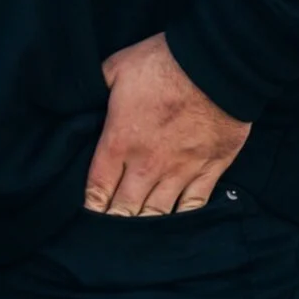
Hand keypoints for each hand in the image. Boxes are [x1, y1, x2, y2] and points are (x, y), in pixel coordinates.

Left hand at [84, 34, 250, 216]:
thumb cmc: (164, 62)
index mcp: (120, 142)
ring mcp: (180, 170)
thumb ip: (96, 88)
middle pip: (125, 208)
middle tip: (109, 232)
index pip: (98, 188)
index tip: (89, 213)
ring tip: (137, 235)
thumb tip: (82, 97)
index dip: (91, 205)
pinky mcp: (209, 169)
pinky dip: (182, 218)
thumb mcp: (116, 67)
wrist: (217, 65)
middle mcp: (147, 164)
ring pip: (157, 213)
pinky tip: (174, 225)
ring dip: (145, 224)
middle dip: (115, 221)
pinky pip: (193, 205)